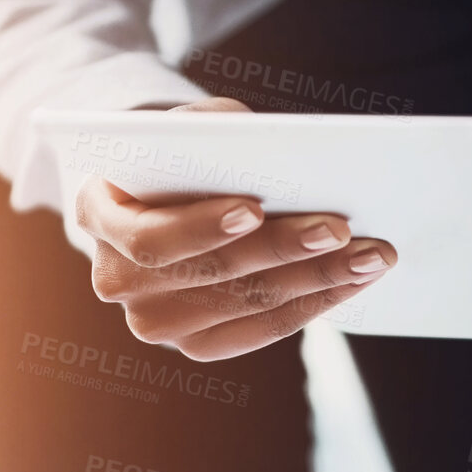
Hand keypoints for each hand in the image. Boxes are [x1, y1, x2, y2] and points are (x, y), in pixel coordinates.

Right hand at [72, 97, 397, 360]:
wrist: (166, 196)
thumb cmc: (182, 153)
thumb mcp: (187, 126)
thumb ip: (215, 132)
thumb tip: (272, 148)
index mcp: (99, 217)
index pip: (151, 238)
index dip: (203, 227)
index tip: (254, 208)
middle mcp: (117, 280)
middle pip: (213, 272)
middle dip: (285, 249)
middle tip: (342, 229)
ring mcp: (156, 321)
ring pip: (249, 304)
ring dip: (319, 279)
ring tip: (372, 254)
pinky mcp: (198, 344)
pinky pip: (264, 329)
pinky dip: (316, 303)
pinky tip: (354, 280)